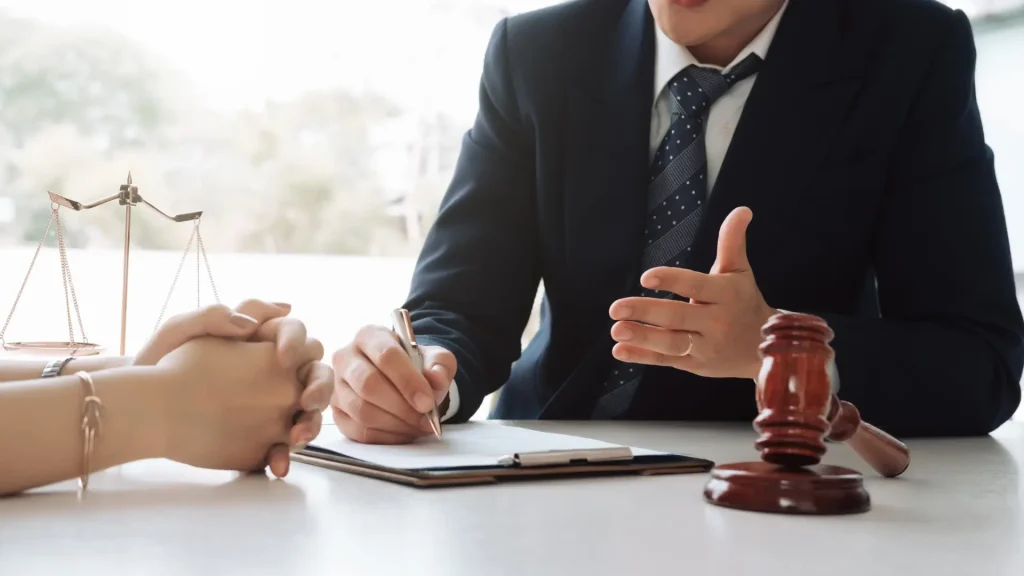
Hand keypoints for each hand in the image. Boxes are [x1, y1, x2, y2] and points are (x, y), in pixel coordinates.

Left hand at [135, 300, 332, 474]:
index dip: (296, 342)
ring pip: (306, 413)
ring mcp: (271, 407)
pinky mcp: (261, 436)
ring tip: (296, 438)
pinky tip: (277, 464)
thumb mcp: (181, 331)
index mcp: (259, 340)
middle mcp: (274, 372)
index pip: (295, 332)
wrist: (140, 407)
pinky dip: (284, 456)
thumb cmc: (159, 362)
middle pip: (314, 374)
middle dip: (319, 388)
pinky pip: (282, 445)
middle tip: (306, 402)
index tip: (282, 358)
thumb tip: (251, 325)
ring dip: (311, 424)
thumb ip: (215, 317)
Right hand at [330, 325, 455, 443]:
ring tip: (418, 425)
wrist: (402, 380)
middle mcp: (346, 357)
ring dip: (395, 423)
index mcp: (370, 336)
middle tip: (425, 418)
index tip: (427, 402)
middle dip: (402, 406)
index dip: (408, 381)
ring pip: (361, 410)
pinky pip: (358, 430)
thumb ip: (440, 365)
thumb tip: (436, 379)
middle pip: (368, 384)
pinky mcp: (337, 412)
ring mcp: (337, 386)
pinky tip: (404, 433)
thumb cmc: (416, 366)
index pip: (386, 356)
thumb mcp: (435, 358)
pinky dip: (386, 436)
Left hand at [608, 207, 776, 378]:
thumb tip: (742, 210)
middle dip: (646, 313)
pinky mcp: (693, 365)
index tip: (646, 277)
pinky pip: (665, 361)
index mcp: (725, 295)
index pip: (696, 286)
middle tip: (615, 307)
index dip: (672, 280)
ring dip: (642, 338)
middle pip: (678, 318)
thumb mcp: (739, 272)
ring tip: (616, 330)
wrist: (764, 349)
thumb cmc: (744, 302)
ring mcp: (704, 347)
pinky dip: (642, 357)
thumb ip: (732, 242)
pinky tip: (619, 351)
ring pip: (671, 344)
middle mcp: (715, 323)